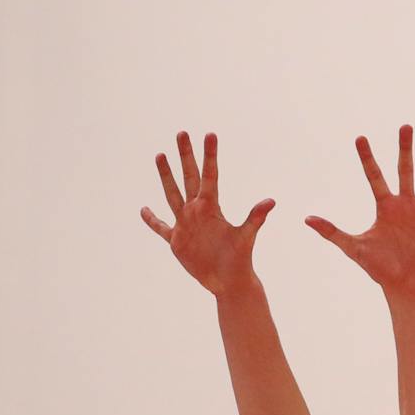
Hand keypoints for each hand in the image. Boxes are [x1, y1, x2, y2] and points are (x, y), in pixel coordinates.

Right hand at [141, 132, 273, 295]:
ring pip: (172, 194)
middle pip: (188, 177)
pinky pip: (161, 227)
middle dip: (185, 155)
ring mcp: (185, 224)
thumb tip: (271, 201)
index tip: (210, 134)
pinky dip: (152, 220)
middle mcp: (197, 211)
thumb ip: (255, 218)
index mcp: (211, 207)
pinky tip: (143, 210)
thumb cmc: (240, 259)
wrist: (229, 281)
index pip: (209, 175)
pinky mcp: (177, 240)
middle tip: (182, 133)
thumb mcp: (246, 237)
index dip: (209, 156)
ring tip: (160, 155)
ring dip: (166, 176)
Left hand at [306, 126, 414, 301]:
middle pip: (405, 171)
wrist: (404, 287)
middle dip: (405, 149)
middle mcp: (405, 205)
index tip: (360, 138)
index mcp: (385, 207)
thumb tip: (306, 219)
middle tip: (405, 126)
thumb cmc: (379, 268)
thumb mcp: (354, 248)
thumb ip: (332, 232)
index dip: (367, 159)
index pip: (374, 177)